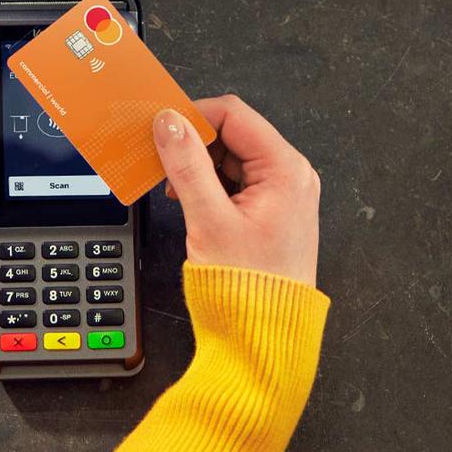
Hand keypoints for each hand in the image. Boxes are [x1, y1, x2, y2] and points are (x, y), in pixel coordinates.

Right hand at [152, 95, 320, 286]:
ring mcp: (281, 194)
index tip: (162, 126)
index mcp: (286, 171)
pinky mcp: (269, 210)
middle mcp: (290, 176)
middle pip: (233, 133)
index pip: (235, 115)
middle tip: (160, 158)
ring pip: (231, 156)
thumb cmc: (249, 290)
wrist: (263, 336)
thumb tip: (170, 124)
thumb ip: (187, 165)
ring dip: (198, 165)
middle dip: (194, 143)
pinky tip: (189, 198)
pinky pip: (235, 180)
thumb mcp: (209, 220)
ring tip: (174, 187)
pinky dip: (208, 183)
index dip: (194, 115)